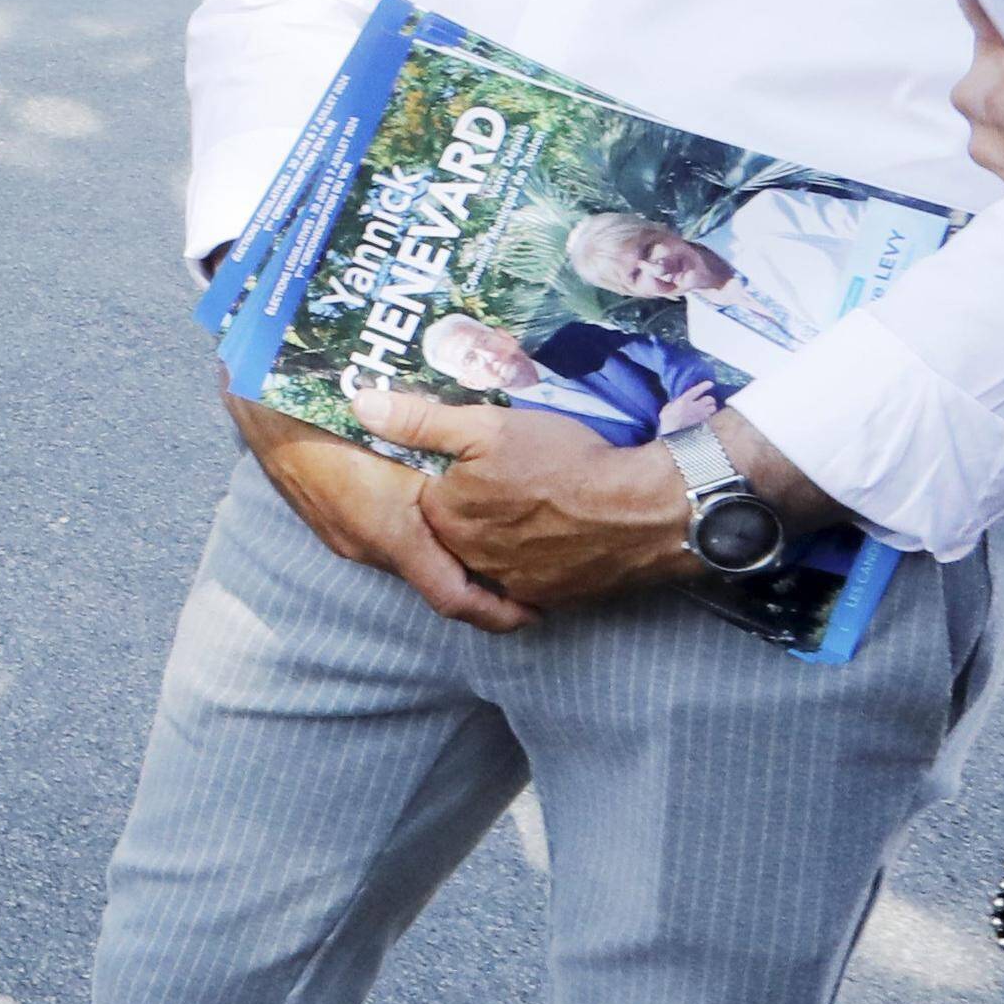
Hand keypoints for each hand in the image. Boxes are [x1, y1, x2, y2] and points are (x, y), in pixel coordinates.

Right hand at [231, 392, 530, 631]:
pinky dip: (415, 536)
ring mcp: (344, 537)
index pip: (455, 598)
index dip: (499, 612)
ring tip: (484, 533)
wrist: (262, 409)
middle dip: (478, 579)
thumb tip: (492, 443)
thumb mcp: (398, 433)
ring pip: (408, 558)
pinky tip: (426, 505)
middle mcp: (369, 549)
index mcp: (393, 536)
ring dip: (444, 554)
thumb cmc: (329, 421)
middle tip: (521, 566)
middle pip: (434, 579)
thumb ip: (440, 442)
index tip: (536, 610)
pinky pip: (384, 541)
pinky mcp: (330, 520)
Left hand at [356, 388, 692, 607]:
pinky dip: (530, 557)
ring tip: (527, 502)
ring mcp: (509, 584)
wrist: (644, 510)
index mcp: (446, 518)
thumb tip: (359, 405)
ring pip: (487, 556)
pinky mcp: (547, 598)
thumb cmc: (565, 462)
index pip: (421, 495)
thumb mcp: (488, 427)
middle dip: (467, 507)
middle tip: (503, 479)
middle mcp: (469, 559)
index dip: (442, 473)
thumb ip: (420, 420)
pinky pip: (524, 579)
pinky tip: (548, 531)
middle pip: (452, 529)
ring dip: (497, 534)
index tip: (467, 457)